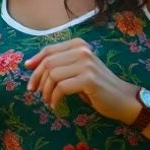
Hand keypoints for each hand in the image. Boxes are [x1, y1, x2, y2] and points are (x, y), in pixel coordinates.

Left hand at [24, 38, 138, 122]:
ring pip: (52, 75)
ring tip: (47, 100)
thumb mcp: (78, 70)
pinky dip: (54, 98)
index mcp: (79, 45)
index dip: (35, 60)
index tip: (27, 70)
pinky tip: (55, 105)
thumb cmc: (98, 87)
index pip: (50, 50)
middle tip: (34, 91)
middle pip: (48, 62)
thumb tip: (30, 65)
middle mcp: (83, 51)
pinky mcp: (88, 79)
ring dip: (46, 90)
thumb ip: (60, 64)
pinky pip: (61, 87)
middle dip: (37, 78)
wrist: (123, 99)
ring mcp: (86, 64)